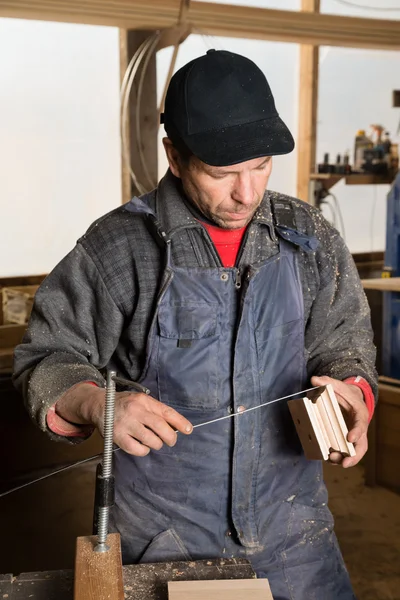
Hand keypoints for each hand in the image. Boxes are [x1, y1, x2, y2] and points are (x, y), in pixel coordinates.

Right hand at [56, 383, 192, 455]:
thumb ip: (155, 411)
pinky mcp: (117, 436)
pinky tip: (143, 446)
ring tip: (154, 442)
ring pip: (150, 440)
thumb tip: (174, 425)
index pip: (166, 412)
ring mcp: (126, 424)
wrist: (98, 405)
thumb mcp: (140, 400)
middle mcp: (135, 411)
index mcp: (143, 400)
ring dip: (157, 444)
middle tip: (170, 441)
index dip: (179, 422)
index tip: (188, 430)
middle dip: (170, 437)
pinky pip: (137, 449)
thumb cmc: (124, 404)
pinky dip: (143, 451)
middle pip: (160, 427)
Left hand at [311, 375, 368, 467]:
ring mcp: (353, 436)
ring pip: (353, 452)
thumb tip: (314, 380)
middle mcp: (359, 428)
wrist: (351, 398)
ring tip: (331, 460)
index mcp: (360, 414)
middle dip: (354, 456)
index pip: (361, 424)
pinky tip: (327, 458)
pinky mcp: (345, 440)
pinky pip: (344, 452)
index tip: (350, 437)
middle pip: (361, 446)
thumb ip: (326, 382)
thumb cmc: (345, 393)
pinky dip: (337, 457)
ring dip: (344, 459)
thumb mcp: (337, 385)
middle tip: (344, 462)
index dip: (357, 432)